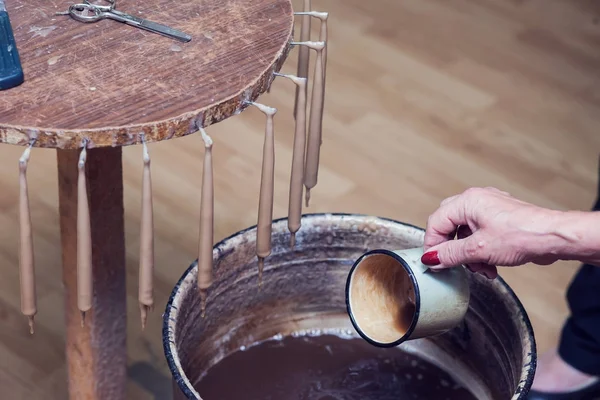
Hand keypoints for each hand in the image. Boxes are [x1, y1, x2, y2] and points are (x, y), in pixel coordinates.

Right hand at [421, 187, 560, 278]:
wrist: (554, 237)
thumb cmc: (522, 235)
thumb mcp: (478, 250)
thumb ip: (450, 254)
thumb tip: (431, 258)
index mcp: (467, 202)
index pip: (436, 222)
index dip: (432, 244)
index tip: (434, 262)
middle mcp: (476, 200)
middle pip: (449, 226)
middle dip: (452, 249)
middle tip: (454, 264)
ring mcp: (489, 208)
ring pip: (465, 232)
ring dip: (468, 254)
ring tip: (480, 269)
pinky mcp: (500, 218)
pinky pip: (480, 234)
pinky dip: (480, 250)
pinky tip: (490, 265)